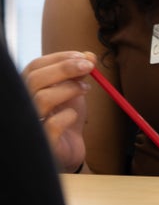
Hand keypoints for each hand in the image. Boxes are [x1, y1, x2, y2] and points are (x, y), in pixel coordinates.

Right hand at [24, 51, 95, 172]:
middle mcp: (24, 104)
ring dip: (68, 89)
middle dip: (64, 68)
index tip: (83, 56)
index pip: (34, 66)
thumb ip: (79, 73)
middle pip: (34, 79)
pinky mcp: (42, 142)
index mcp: (28, 89)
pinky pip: (52, 124)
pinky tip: (74, 116)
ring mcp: (30, 123)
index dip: (59, 58)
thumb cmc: (66, 118)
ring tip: (85, 90)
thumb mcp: (73, 91)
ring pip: (41, 99)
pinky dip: (68, 116)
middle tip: (89, 66)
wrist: (71, 148)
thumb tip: (89, 55)